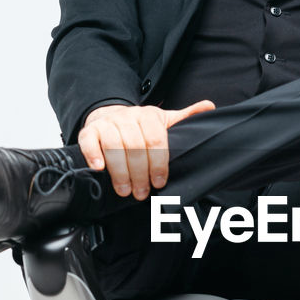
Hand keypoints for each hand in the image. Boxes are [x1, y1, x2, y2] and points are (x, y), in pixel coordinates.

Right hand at [78, 101, 215, 199]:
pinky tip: (99, 169)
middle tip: (142, 193)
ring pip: (114, 147)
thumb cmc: (140, 126)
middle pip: (135, 147)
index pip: (156, 140)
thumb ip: (185, 117)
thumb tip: (210, 106)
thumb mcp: (164, 121)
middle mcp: (127, 117)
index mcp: (148, 116)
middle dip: (139, 173)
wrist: (109, 116)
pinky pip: (90, 142)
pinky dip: (94, 155)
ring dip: (120, 172)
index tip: (159, 182)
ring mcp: (107, 123)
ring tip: (125, 190)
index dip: (158, 164)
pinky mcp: (89, 130)